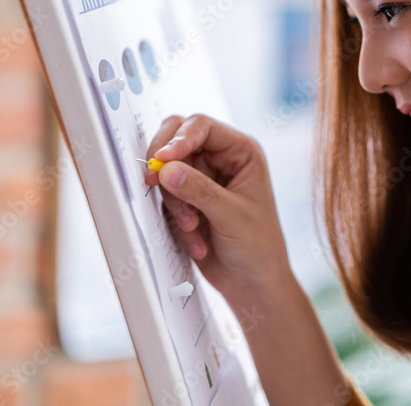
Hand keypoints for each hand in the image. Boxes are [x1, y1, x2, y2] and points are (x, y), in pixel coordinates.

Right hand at [144, 114, 291, 300]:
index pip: (203, 127)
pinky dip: (176, 220)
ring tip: (193, 227)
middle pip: (177, 139)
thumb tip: (165, 168)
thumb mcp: (231, 216)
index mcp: (242, 151)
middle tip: (151, 179)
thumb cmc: (259, 246)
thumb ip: (199, 191)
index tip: (162, 158)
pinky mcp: (187, 200)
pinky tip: (197, 241)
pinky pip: (166, 199)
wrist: (253, 283)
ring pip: (167, 172)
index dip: (179, 138)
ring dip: (175, 202)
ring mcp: (201, 179)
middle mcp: (220, 159)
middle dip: (164, 161)